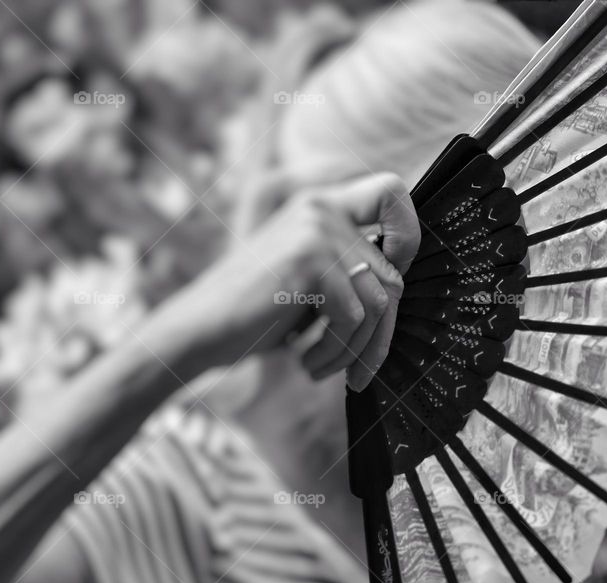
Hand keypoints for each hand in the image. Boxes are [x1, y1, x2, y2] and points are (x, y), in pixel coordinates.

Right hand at [164, 172, 419, 390]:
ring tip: (322, 366)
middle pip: (391, 273)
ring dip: (354, 349)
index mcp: (321, 205)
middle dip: (378, 333)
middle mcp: (321, 208)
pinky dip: (334, 351)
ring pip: (377, 302)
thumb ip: (347, 268)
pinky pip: (353, 317)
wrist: (198, 329)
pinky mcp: (308, 259)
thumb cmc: (252, 313)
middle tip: (357, 368)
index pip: (392, 191)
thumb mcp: (307, 278)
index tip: (392, 276)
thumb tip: (399, 291)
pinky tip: (304, 360)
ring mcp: (315, 230)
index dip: (407, 233)